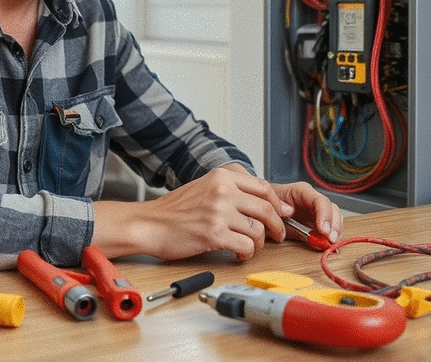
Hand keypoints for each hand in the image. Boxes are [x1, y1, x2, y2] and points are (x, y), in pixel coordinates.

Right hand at [93, 164, 293, 261]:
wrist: (148, 224)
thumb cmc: (173, 210)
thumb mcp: (203, 186)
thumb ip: (230, 190)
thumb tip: (261, 202)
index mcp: (221, 176)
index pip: (263, 187)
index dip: (277, 203)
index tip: (282, 213)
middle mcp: (222, 191)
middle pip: (266, 208)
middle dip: (276, 225)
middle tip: (277, 234)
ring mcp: (219, 212)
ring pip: (258, 230)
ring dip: (259, 243)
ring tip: (250, 247)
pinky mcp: (214, 234)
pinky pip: (246, 246)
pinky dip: (247, 254)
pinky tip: (239, 254)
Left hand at [272, 181, 343, 243]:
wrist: (261, 207)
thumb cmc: (266, 204)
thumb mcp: (271, 209)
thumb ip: (284, 217)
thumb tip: (298, 225)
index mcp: (301, 191)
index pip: (319, 200)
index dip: (324, 215)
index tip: (323, 230)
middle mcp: (312, 199)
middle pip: (332, 209)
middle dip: (334, 225)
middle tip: (330, 239)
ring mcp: (316, 210)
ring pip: (335, 217)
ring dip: (335, 231)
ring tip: (330, 243)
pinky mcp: (317, 221)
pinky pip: (331, 227)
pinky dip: (332, 236)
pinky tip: (328, 244)